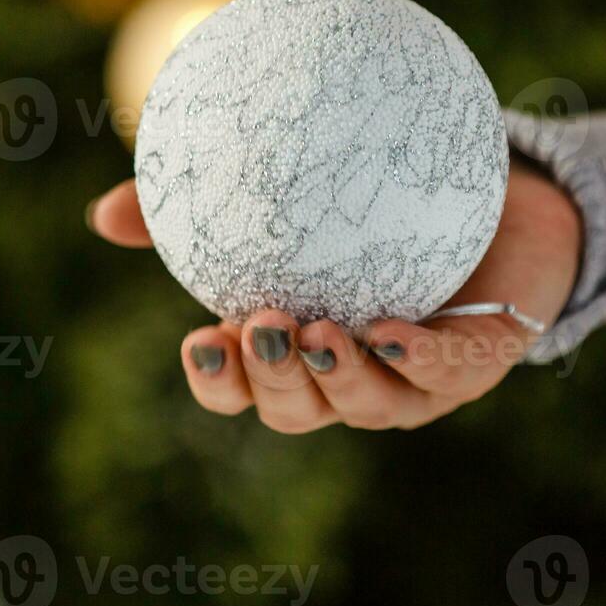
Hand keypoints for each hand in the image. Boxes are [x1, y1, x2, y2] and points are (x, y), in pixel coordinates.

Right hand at [87, 162, 581, 431]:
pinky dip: (417, 358)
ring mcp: (415, 379)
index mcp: (300, 350)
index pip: (243, 389)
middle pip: (298, 409)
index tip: (197, 339)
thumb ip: (205, 204)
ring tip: (318, 329)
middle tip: (256, 328)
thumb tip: (102, 214)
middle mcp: (352, 377)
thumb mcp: (294, 195)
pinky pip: (446, 371)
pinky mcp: (477, 361)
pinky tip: (389, 329)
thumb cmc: (384, 204)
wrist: (502, 200)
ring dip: (339, 375)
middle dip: (274, 380)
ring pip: (369, 403)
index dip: (219, 382)